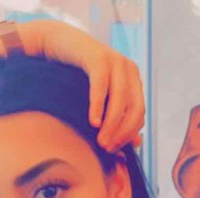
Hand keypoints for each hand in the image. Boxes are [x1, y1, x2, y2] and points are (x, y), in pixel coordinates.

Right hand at [35, 20, 144, 151]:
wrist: (60, 44)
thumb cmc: (77, 76)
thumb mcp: (100, 98)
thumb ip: (116, 118)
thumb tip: (136, 143)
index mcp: (133, 80)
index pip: (139, 114)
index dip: (128, 135)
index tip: (113, 151)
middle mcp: (128, 69)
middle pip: (135, 108)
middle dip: (122, 132)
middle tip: (107, 149)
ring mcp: (115, 61)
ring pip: (120, 99)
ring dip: (111, 124)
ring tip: (100, 141)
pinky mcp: (98, 57)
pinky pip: (101, 86)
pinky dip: (98, 106)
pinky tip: (93, 122)